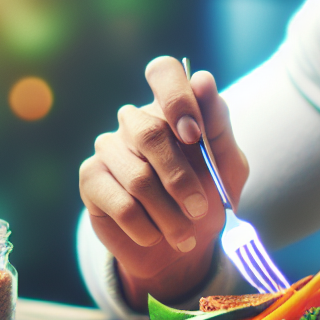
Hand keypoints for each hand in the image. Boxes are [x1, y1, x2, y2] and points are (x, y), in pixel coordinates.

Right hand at [79, 56, 248, 309]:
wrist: (181, 247)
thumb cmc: (209, 197)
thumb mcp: (228, 164)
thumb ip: (218, 125)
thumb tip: (202, 80)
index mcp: (172, 107)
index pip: (164, 72)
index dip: (177, 99)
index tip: (193, 135)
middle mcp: (137, 120)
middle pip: (150, 132)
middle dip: (181, 179)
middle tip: (200, 209)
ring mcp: (110, 147)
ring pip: (138, 176)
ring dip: (168, 213)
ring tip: (184, 234)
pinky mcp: (92, 178)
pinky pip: (120, 203)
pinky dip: (146, 227)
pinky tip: (155, 235)